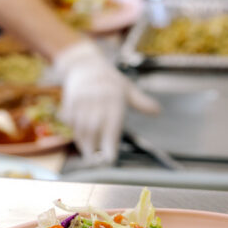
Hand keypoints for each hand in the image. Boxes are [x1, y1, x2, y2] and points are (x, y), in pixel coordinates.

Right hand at [52, 40, 158, 163]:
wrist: (85, 64)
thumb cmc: (109, 79)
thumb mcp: (127, 88)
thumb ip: (141, 102)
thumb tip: (157, 111)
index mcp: (114, 99)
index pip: (111, 126)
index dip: (109, 144)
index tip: (110, 159)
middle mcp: (97, 100)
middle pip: (93, 129)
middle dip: (94, 148)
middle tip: (97, 163)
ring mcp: (82, 100)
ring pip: (80, 126)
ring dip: (83, 143)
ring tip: (88, 156)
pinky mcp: (70, 101)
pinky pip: (70, 120)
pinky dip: (73, 131)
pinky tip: (79, 139)